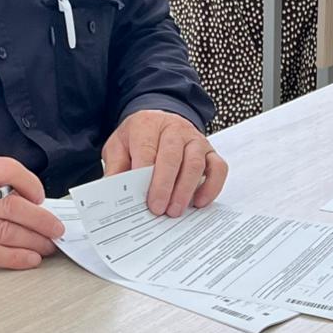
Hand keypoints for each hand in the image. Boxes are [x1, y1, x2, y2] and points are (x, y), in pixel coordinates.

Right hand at [0, 156, 64, 270]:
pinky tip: (29, 259)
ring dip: (33, 241)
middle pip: (12, 207)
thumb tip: (27, 197)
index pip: (8, 170)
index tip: (42, 197)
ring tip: (48, 245)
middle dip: (41, 220)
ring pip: (4, 233)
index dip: (31, 184)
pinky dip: (14, 258)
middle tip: (57, 228)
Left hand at [102, 110, 228, 216]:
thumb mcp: (118, 147)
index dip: (145, 174)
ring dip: (185, 189)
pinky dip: (212, 186)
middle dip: (165, 185)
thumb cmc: (138, 138)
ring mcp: (196, 139)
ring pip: (196, 162)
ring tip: (175, 211)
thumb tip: (113, 194)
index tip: (142, 197)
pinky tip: (199, 203)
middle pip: (173, 156)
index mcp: (147, 125)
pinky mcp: (211, 151)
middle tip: (158, 209)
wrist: (158, 121)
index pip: (147, 149)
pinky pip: (218, 168)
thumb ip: (115, 168)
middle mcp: (175, 128)